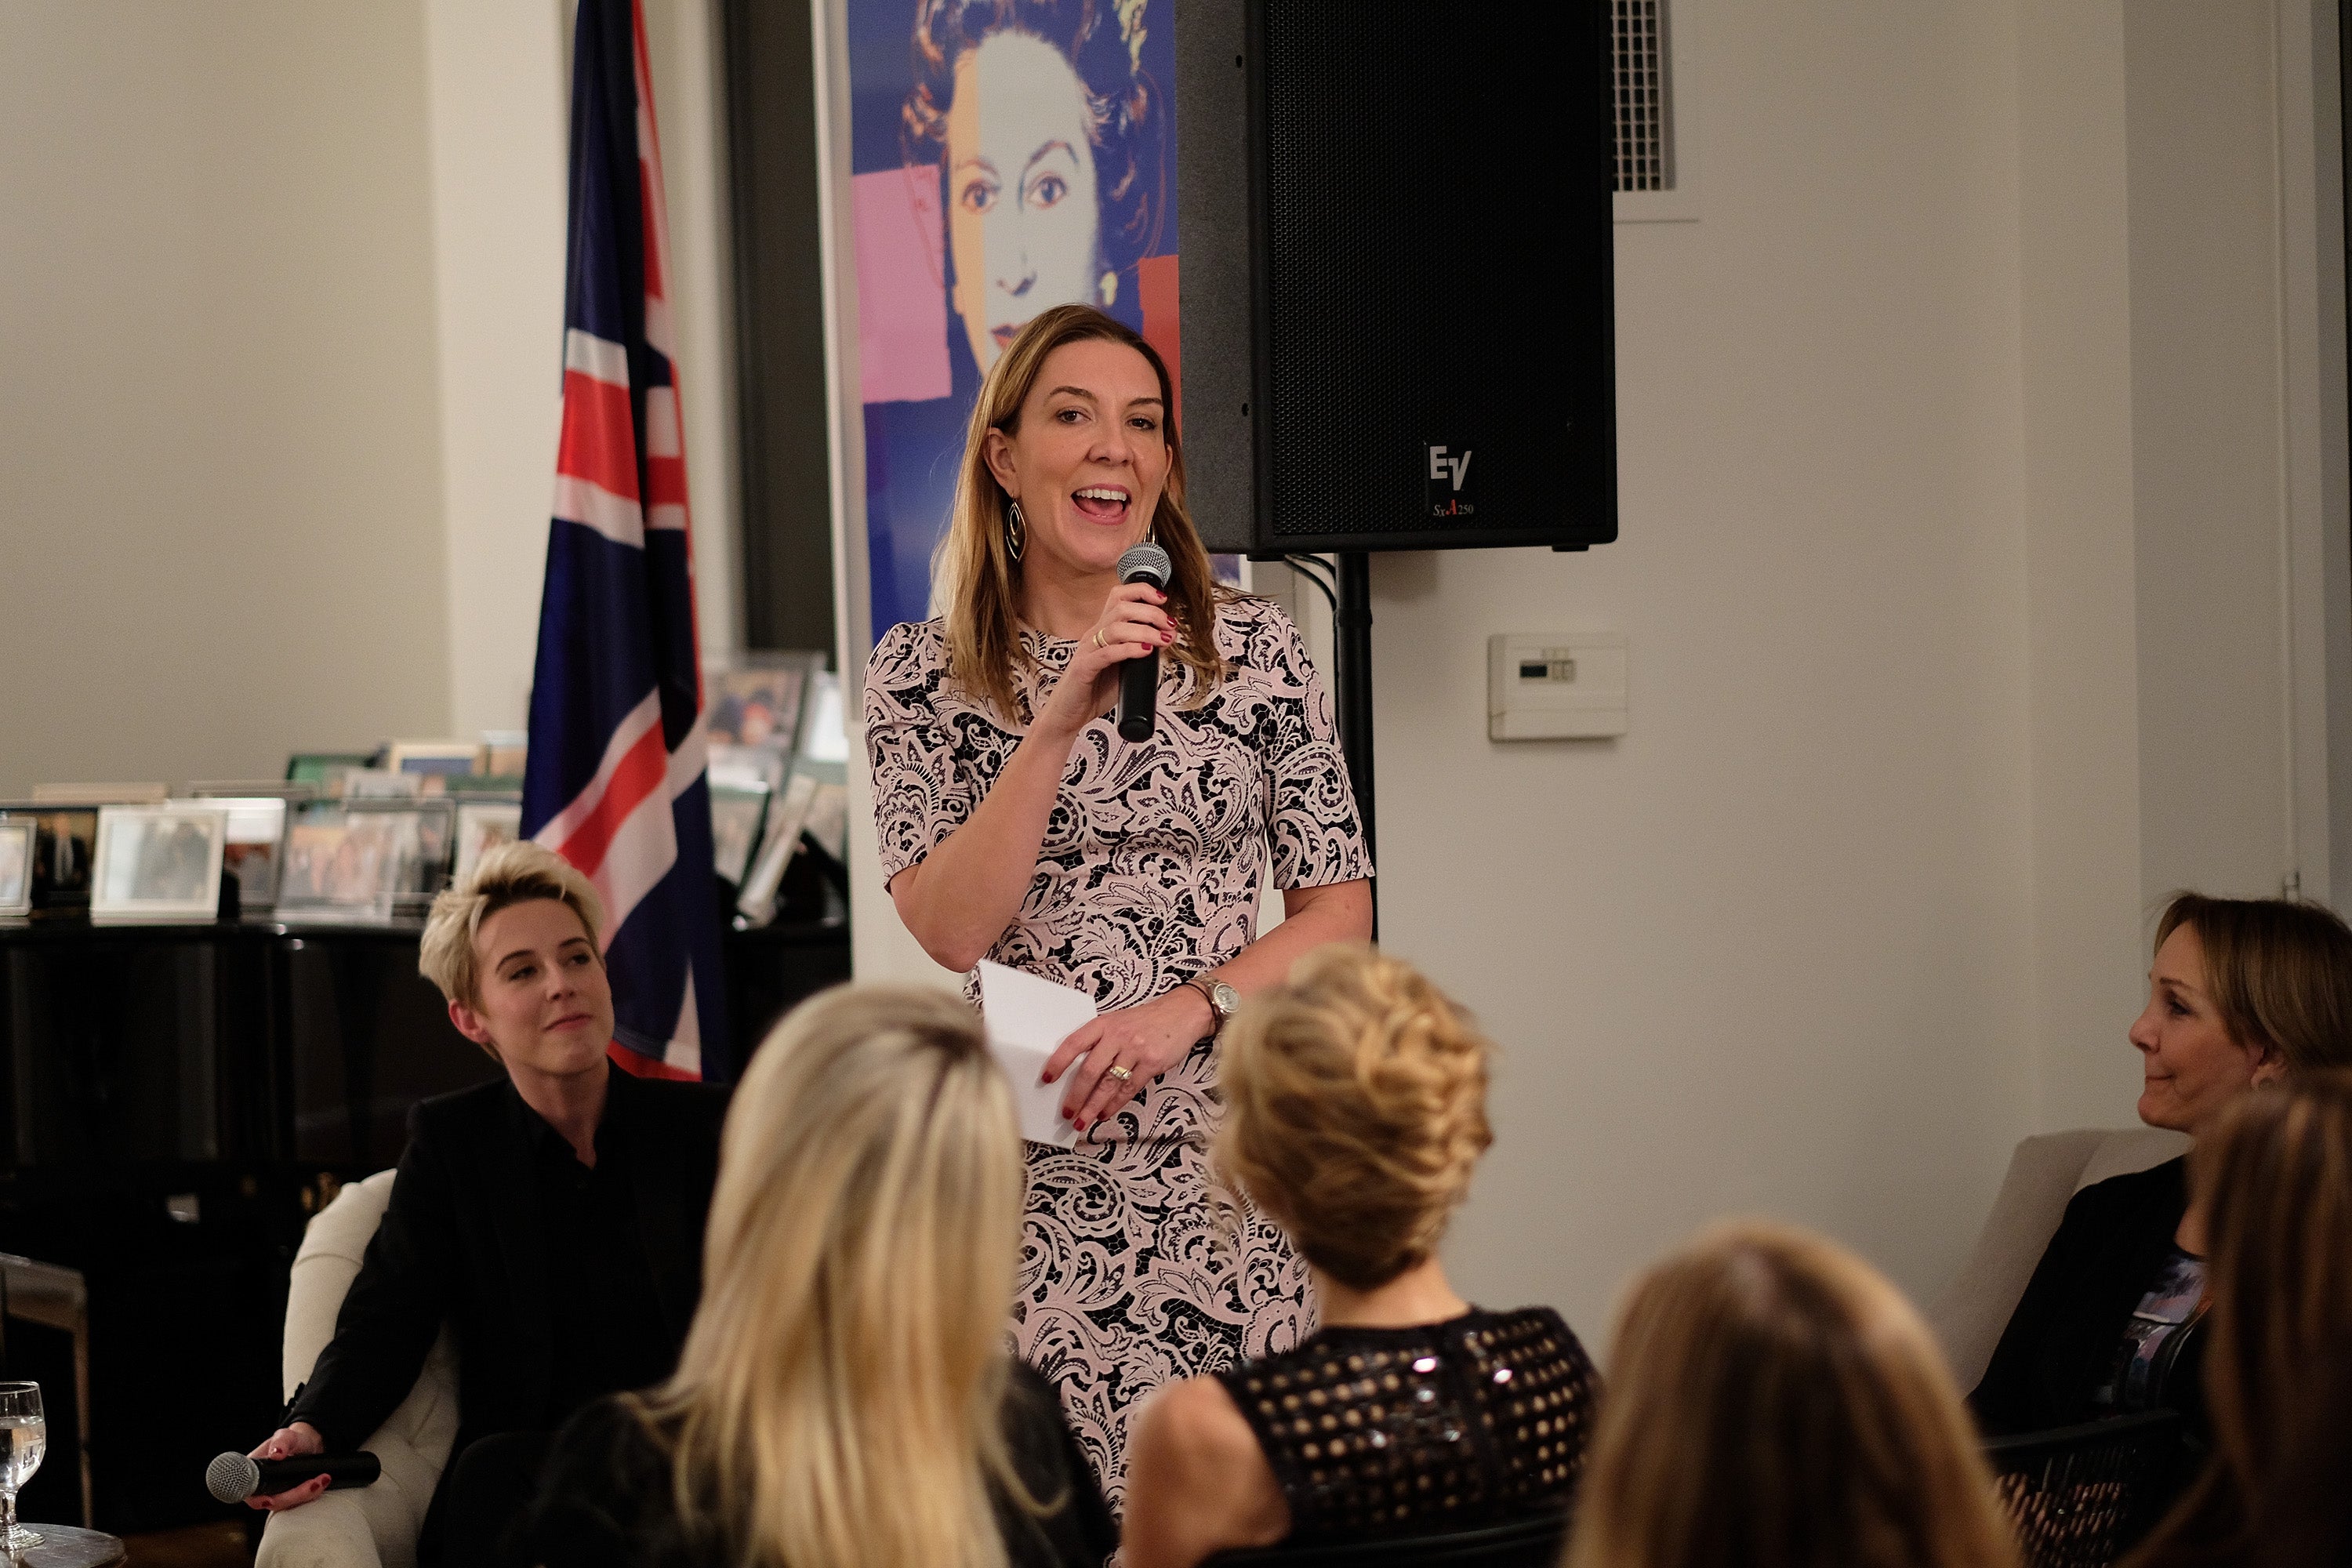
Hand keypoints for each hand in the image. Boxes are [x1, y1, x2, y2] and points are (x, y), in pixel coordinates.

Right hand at [244, 1421, 328, 1511]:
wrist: (309, 1444)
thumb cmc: (292, 1439)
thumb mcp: (286, 1435)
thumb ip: (281, 1442)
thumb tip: (276, 1453)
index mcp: (255, 1471)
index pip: (250, 1493)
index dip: (257, 1500)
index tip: (270, 1499)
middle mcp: (263, 1486)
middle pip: (271, 1502)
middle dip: (293, 1496)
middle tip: (313, 1484)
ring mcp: (277, 1493)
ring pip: (287, 1505)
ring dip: (306, 1495)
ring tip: (321, 1480)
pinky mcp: (291, 1497)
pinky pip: (299, 1503)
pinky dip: (312, 1494)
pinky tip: (322, 1482)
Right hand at [1032, 579, 1176, 743]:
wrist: (1068, 715)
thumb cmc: (1094, 691)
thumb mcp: (1124, 667)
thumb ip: (1142, 651)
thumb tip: (1167, 637)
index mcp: (1102, 630)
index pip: (1119, 597)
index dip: (1141, 592)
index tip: (1163, 599)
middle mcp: (1093, 635)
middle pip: (1121, 608)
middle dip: (1151, 612)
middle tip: (1169, 625)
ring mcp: (1087, 651)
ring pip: (1115, 628)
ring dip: (1145, 631)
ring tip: (1162, 639)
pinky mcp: (1083, 669)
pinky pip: (1106, 653)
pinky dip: (1129, 649)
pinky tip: (1145, 651)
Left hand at [1044, 986, 1215, 1129]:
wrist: (1183, 1013)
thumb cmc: (1147, 1021)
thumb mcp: (1118, 1022)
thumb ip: (1100, 1042)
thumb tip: (1078, 1074)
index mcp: (1104, 1024)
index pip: (1074, 1043)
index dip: (1058, 1062)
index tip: (1047, 1078)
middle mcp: (1118, 1035)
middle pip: (1090, 1070)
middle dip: (1076, 1096)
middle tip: (1067, 1112)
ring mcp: (1136, 1049)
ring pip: (1108, 1084)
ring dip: (1093, 1107)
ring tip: (1083, 1121)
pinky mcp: (1152, 1062)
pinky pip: (1129, 1088)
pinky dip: (1115, 1104)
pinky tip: (1105, 1113)